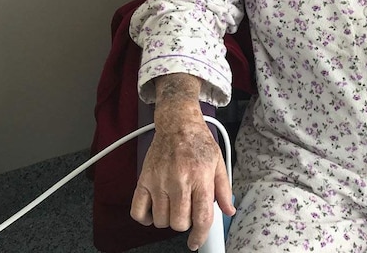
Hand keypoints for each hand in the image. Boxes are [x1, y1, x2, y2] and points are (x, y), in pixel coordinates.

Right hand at [130, 74, 235, 250]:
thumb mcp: (219, 163)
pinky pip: (138, 212)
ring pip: (161, 220)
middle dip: (186, 223)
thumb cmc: (199, 142)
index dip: (199, 235)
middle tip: (188, 210)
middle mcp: (179, 181)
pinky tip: (155, 210)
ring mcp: (158, 181)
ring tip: (175, 205)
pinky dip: (146, 218)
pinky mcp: (143, 180)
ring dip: (169, 219)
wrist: (178, 124)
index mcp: (200, 177)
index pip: (201, 217)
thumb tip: (229, 211)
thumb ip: (224, 189)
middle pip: (179, 222)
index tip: (196, 242)